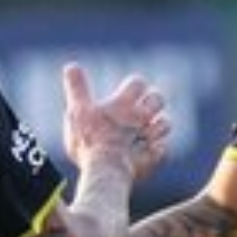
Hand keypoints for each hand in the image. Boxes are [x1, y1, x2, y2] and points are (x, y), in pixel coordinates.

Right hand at [62, 63, 169, 181]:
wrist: (107, 170)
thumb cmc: (90, 139)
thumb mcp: (77, 111)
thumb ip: (76, 88)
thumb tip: (71, 65)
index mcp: (124, 103)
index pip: (137, 82)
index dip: (134, 85)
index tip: (127, 91)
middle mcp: (141, 117)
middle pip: (157, 98)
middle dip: (152, 100)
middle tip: (141, 109)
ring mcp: (150, 137)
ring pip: (165, 123)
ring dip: (158, 124)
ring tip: (147, 129)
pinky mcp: (154, 157)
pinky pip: (162, 149)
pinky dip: (156, 148)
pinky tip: (148, 151)